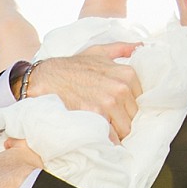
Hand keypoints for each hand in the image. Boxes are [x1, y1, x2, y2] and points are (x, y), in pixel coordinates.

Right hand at [23, 42, 141, 139]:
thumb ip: (122, 49)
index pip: (140, 103)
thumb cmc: (71, 66)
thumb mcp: (98, 51)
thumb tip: (141, 46)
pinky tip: (98, 138)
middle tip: (108, 122)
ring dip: (115, 133)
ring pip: (124, 130)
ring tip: (103, 130)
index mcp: (127, 74)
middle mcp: (121, 88)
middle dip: (122, 122)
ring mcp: (108, 103)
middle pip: (133, 118)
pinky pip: (110, 137)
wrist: (45, 77)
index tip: (117, 112)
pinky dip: (106, 141)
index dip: (128, 109)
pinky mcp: (94, 116)